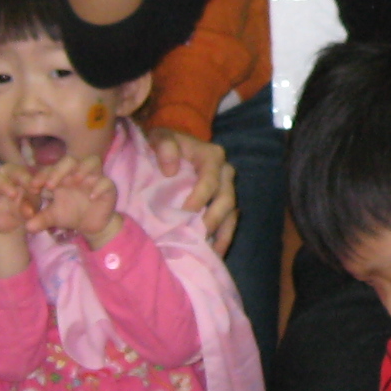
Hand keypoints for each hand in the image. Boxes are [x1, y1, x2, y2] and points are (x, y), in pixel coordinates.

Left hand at [28, 158, 121, 243]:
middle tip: (49, 185)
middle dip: (59, 170)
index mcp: (62, 176)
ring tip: (75, 180)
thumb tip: (28, 227)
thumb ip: (40, 219)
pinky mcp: (108, 187)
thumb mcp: (53, 218)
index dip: (41, 175)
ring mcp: (94, 178)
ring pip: (92, 161)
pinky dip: (99, 187)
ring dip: (83, 168)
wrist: (91, 224)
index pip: (50, 168)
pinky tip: (92, 197)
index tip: (33, 187)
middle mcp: (77, 173)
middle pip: (70, 160)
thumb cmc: (70, 214)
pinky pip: (106, 182)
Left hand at [148, 128, 237, 253]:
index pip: (210, 180)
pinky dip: (223, 237)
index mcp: (211, 156)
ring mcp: (227, 188)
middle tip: (197, 238)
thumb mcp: (159, 137)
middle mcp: (225, 171)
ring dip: (222, 234)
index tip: (186, 214)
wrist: (169, 146)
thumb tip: (171, 170)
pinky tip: (214, 253)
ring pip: (232, 213)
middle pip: (226, 199)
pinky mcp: (224, 201)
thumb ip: (164, 146)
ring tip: (210, 253)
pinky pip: (230, 221)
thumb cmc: (163, 144)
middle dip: (213, 220)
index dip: (200, 197)